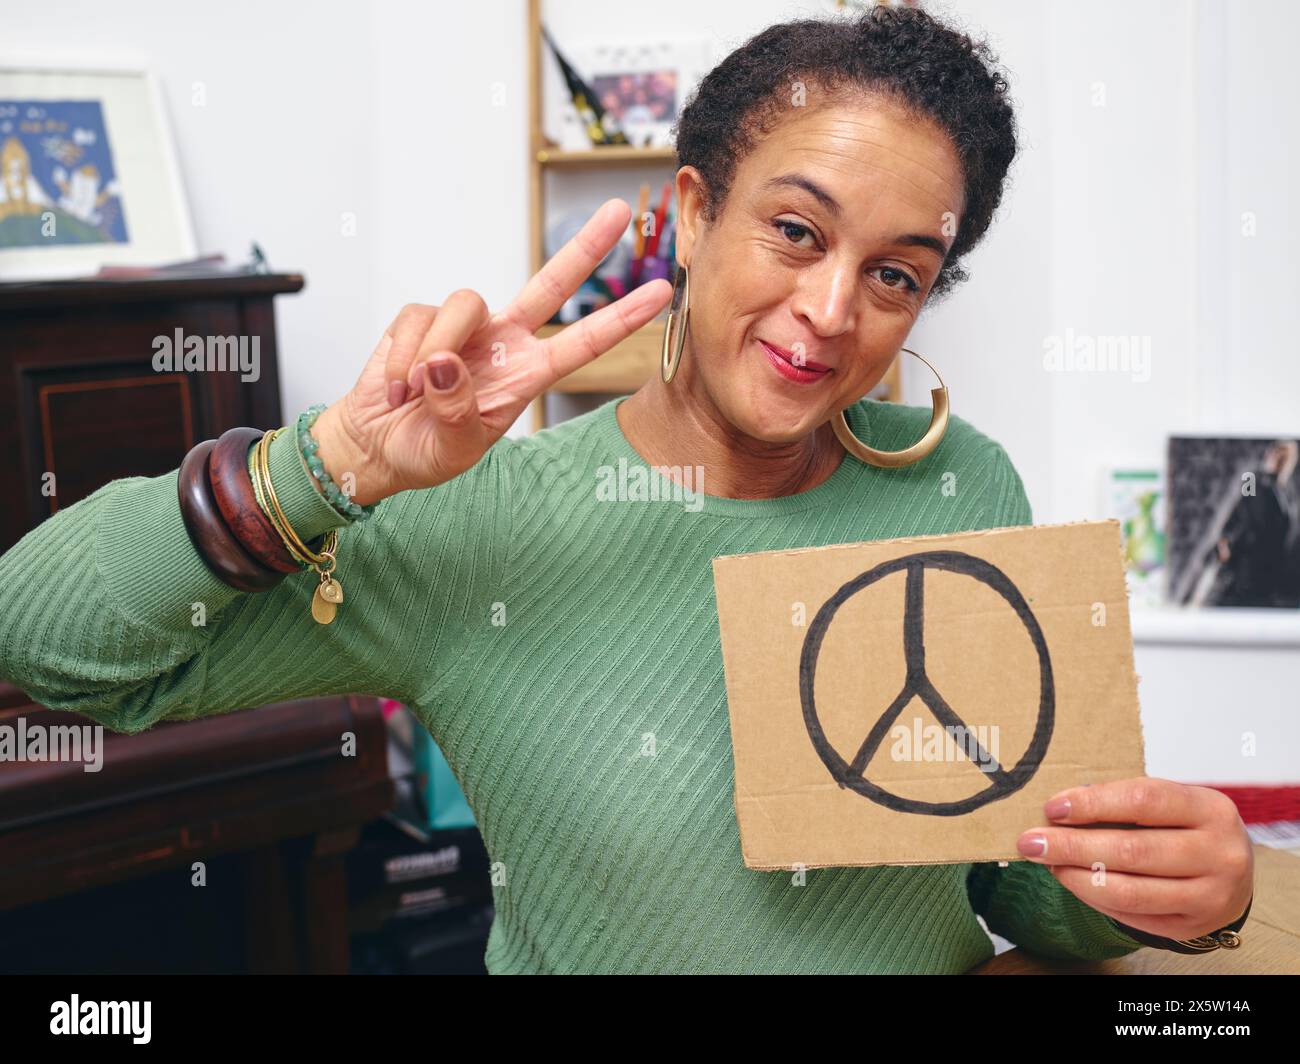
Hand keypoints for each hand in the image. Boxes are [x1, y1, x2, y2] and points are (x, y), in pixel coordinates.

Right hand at [312, 198, 671, 504]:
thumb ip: (457, 411)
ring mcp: (466, 327)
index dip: (621, 317)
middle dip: (587, 246)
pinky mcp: (422, 318)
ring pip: (466, 303)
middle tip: (621, 210)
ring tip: (414, 394)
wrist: (378, 445)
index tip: (661, 292)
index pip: (583, 343)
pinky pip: (417, 320)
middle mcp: (505, 342)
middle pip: (552, 284)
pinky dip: (401, 359)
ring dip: (434, 352)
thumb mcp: (453, 450)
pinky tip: (396, 388)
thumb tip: (445, 363)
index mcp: (527, 375)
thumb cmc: (426, 449)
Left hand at [1016, 777, 1253, 940]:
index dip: (1093, 804)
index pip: (1143, 801)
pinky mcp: (1191, 927)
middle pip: (1132, 851)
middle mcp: (1219, 855)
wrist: (1231, 873)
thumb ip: (1124, 801)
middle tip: (1031, 841)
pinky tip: (1072, 881)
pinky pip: (1131, 915)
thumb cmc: (1187, 827)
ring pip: (1129, 891)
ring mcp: (1210, 896)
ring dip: (1077, 877)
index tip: (1053, 808)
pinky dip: (1094, 898)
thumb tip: (1060, 809)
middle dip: (1072, 846)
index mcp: (1211, 810)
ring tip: (1047, 863)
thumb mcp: (1170, 803)